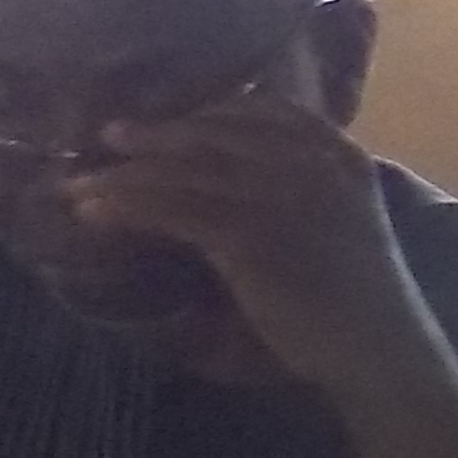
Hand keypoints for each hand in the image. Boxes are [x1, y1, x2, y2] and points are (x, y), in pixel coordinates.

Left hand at [53, 95, 436, 390]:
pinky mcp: (250, 234)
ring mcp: (282, 196)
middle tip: (109, 137)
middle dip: (156, 135)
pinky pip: (174, 208)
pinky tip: (96, 214)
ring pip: (186, 170)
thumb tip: (227, 175)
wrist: (376, 347)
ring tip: (81, 185)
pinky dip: (127, 207)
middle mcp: (312, 164)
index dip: (212, 111)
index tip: (173, 119)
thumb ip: (301, 189)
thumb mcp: (339, 222)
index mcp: (340, 156)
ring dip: (124, 175)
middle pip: (217, 133)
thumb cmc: (357, 296)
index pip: (268, 110)